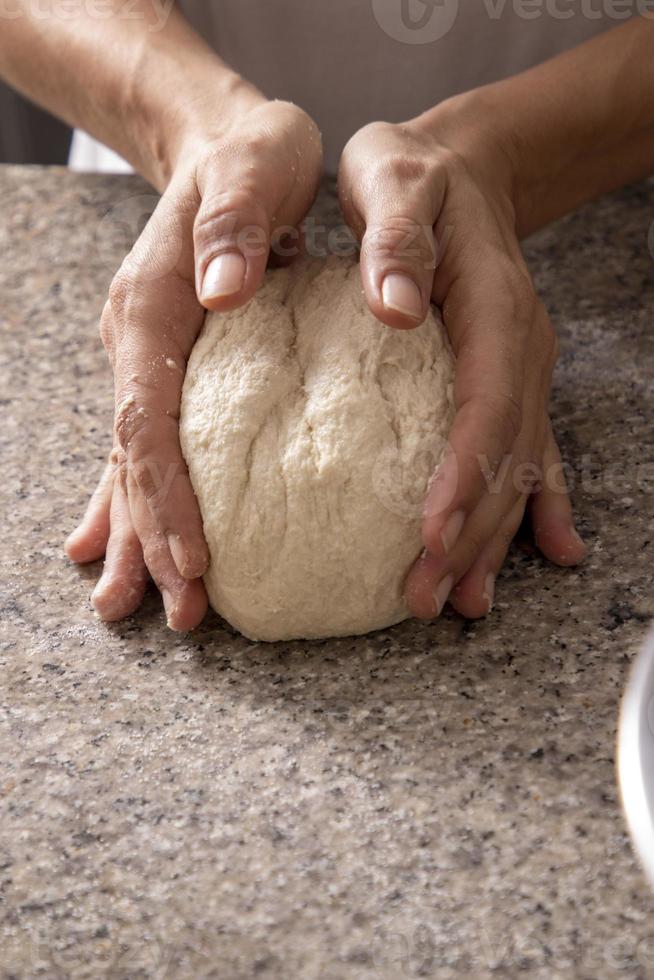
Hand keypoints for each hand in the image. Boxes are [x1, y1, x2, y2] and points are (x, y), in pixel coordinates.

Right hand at [66, 98, 322, 629]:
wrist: (226, 143)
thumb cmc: (253, 157)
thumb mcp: (256, 164)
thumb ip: (234, 223)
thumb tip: (222, 289)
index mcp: (154, 306)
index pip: (150, 419)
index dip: (166, 495)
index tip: (193, 558)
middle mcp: (139, 341)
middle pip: (135, 459)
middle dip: (154, 539)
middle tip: (179, 611)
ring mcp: (148, 360)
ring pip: (133, 463)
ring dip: (139, 535)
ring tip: (138, 602)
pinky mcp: (171, 370)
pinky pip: (149, 445)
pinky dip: (138, 500)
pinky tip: (120, 543)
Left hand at [338, 108, 585, 618]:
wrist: (460, 168)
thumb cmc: (412, 173)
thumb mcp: (394, 177)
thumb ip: (394, 238)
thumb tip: (394, 310)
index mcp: (492, 304)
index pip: (485, 402)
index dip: (465, 473)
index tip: (432, 533)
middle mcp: (518, 346)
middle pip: (505, 453)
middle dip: (471, 531)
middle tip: (430, 596)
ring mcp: (520, 367)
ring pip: (518, 465)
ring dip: (495, 536)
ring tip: (466, 599)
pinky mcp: (507, 379)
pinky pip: (529, 450)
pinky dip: (535, 504)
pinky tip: (550, 548)